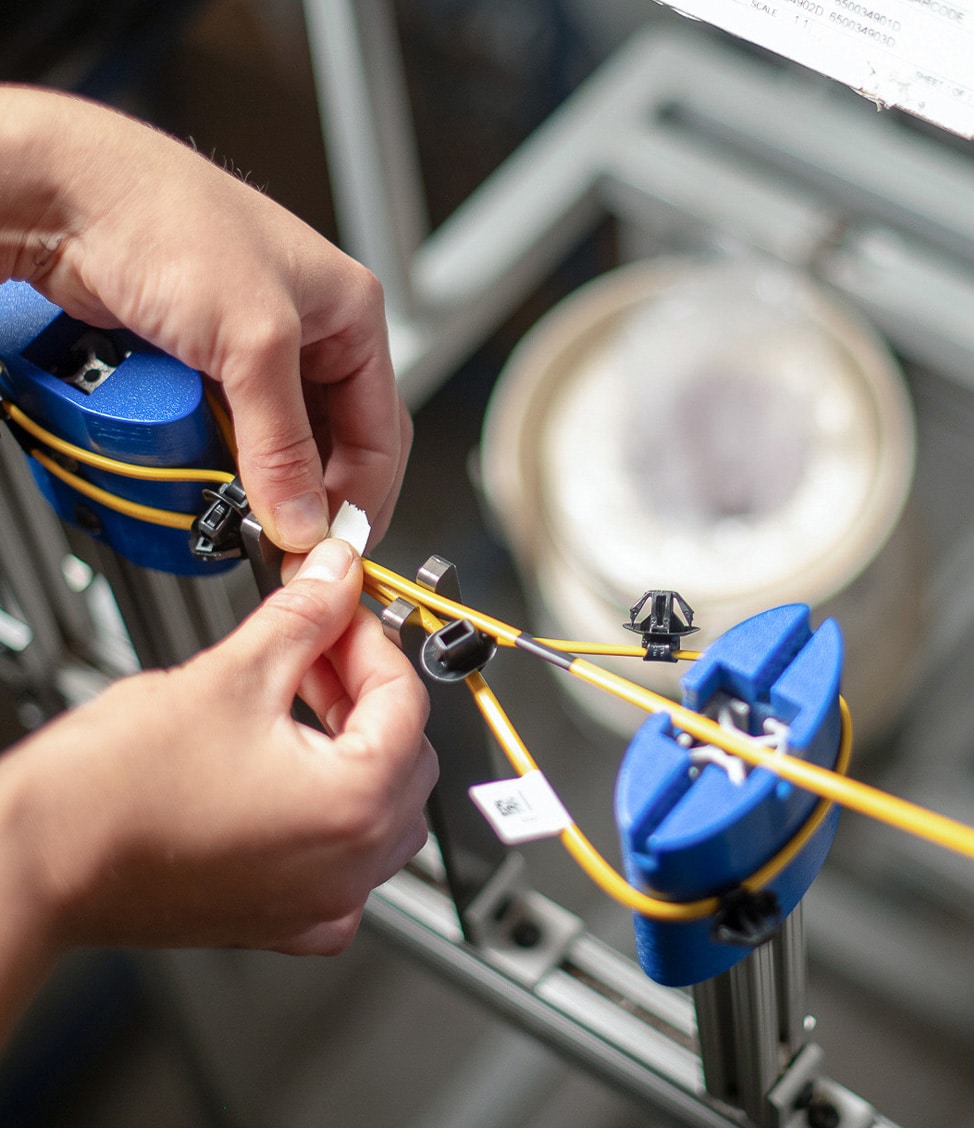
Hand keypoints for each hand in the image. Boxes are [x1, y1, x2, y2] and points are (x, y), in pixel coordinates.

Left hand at [0, 85, 410, 550]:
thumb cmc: (171, 219)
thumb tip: (302, 518)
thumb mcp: (253, 341)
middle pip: (339, 443)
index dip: (362, 495)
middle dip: (318, 495)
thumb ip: (283, 442)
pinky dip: (232, 461)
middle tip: (292, 543)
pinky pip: (239, 432)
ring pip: (287, 443)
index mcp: (353, 315)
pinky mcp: (211, 363)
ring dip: (273, 481)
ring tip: (254, 512)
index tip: (329, 544)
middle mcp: (314, 333)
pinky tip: (220, 476)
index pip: (383, 430)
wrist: (70, 195)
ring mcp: (260, 350)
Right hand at [0, 538, 435, 1021]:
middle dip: (366, 688)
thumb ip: (304, 617)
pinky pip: (341, 858)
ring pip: (379, 806)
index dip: (372, 640)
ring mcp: (317, 903)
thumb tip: (337, 576)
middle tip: (319, 645)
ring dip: (353, 742)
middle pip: (404, 754)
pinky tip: (288, 765)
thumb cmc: (113, 793)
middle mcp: (348, 870)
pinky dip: (329, 805)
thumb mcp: (231, 674)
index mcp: (352, 809)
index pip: (407, 702)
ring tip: (297, 693)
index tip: (341, 612)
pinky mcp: (281, 918)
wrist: (36, 864)